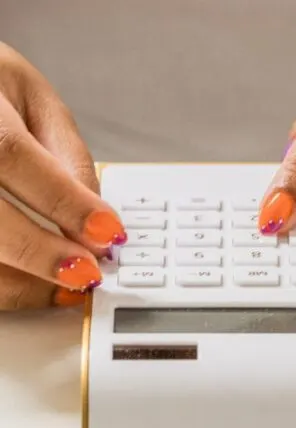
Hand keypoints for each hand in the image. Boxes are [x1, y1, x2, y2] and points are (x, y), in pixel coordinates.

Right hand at [0, 43, 127, 309]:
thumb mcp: (30, 96)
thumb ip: (66, 154)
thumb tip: (97, 218)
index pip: (10, 153)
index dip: (63, 201)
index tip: (108, 233)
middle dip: (40, 252)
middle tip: (87, 272)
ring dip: (20, 279)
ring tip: (65, 286)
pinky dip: (4, 283)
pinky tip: (30, 283)